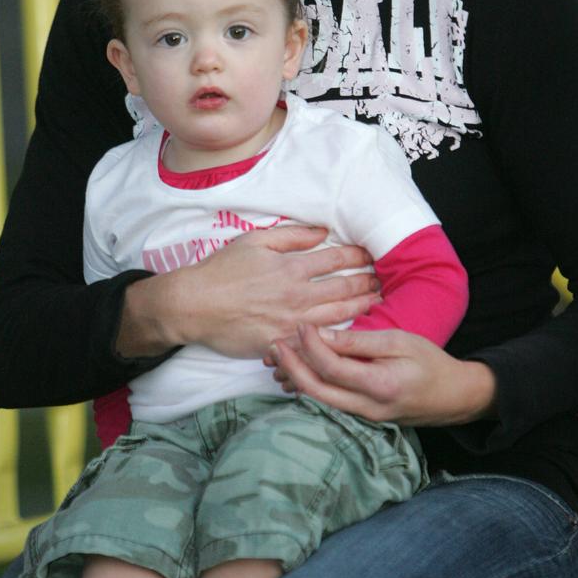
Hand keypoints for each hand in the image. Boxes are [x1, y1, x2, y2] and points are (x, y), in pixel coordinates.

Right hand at [116, 226, 378, 358]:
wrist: (194, 305)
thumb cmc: (221, 270)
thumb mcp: (254, 240)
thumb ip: (292, 236)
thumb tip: (322, 232)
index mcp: (291, 268)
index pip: (336, 260)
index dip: (358, 257)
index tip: (371, 255)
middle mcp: (296, 295)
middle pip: (344, 290)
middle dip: (367, 284)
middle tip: (383, 281)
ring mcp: (291, 323)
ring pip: (338, 317)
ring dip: (362, 309)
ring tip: (378, 304)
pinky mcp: (282, 345)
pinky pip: (316, 343)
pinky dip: (337, 338)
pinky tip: (351, 335)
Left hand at [266, 324, 496, 426]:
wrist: (454, 396)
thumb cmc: (430, 362)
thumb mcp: (399, 342)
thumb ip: (360, 341)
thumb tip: (323, 335)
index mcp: (378, 385)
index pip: (331, 367)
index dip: (311, 345)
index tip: (301, 324)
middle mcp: (366, 407)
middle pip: (316, 391)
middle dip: (291, 366)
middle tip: (275, 343)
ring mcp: (363, 416)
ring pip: (319, 400)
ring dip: (297, 377)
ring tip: (280, 354)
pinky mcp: (362, 416)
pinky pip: (329, 402)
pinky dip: (311, 385)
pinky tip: (300, 370)